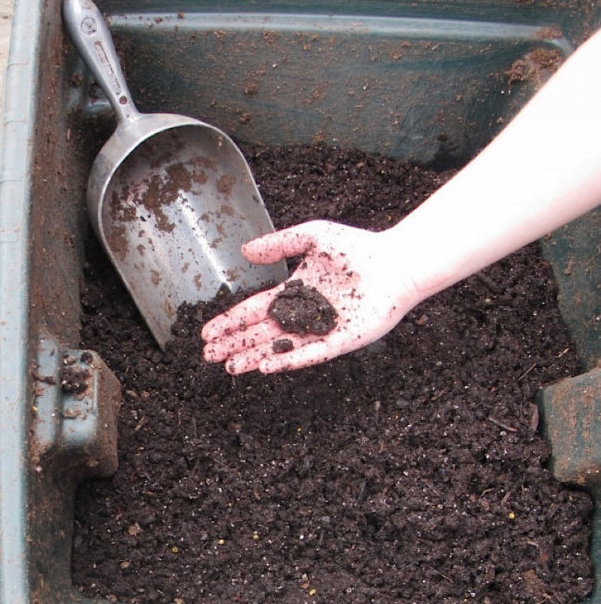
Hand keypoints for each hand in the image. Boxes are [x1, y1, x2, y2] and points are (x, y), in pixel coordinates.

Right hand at [201, 220, 419, 373]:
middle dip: (234, 344)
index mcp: (293, 293)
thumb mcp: (313, 236)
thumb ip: (279, 244)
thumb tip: (246, 251)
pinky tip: (266, 366)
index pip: (254, 311)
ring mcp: (319, 331)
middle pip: (260, 333)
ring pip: (278, 348)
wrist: (395, 264)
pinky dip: (287, 360)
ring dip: (253, 357)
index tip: (208, 332)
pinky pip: (309, 355)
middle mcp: (302, 315)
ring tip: (230, 367)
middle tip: (208, 355)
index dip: (231, 322)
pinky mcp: (339, 342)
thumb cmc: (357, 248)